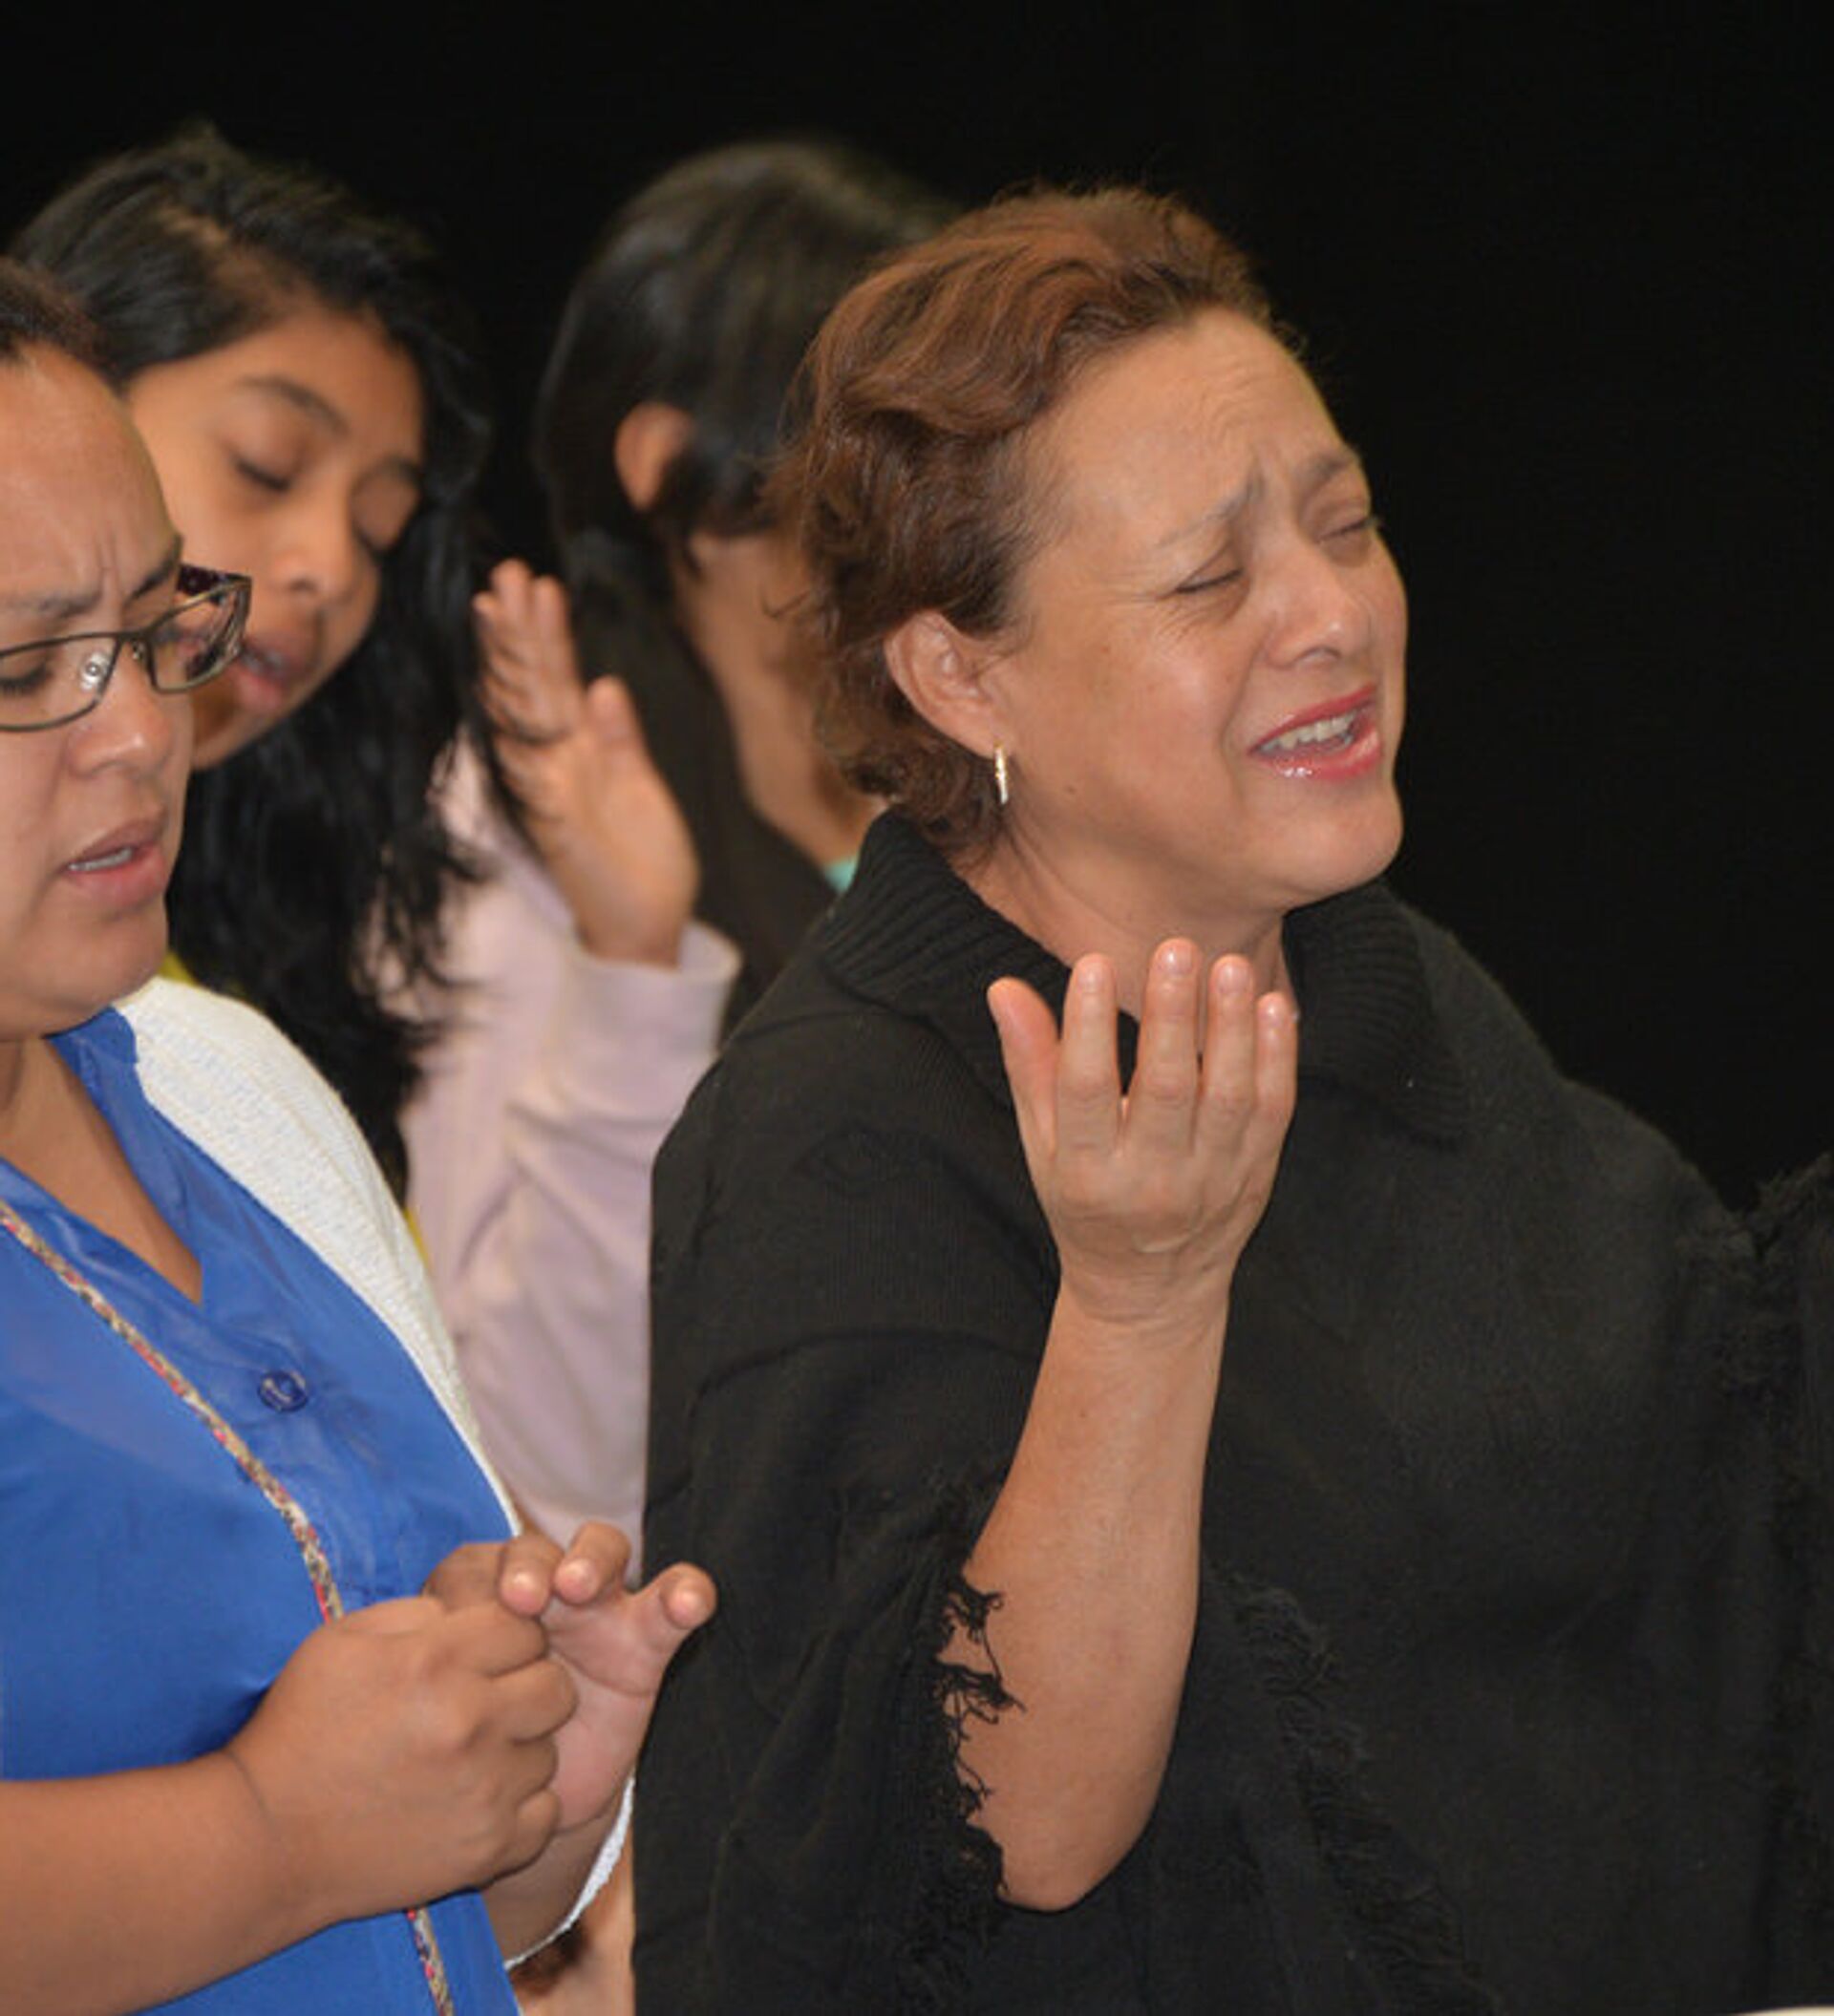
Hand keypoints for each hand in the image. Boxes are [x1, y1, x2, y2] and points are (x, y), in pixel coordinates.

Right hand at [225, 1593, 573, 1928]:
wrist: (266, 1840)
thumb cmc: (301, 1728)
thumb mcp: (344, 1640)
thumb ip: (419, 1610)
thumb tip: (473, 1610)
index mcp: (436, 1661)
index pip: (526, 1628)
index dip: (505, 1638)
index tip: (478, 1658)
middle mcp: (470, 1722)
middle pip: (557, 1685)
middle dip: (527, 1688)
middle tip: (487, 1705)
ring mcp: (483, 1789)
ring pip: (550, 1750)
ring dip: (519, 1751)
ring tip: (470, 1758)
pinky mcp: (486, 1848)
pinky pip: (547, 1813)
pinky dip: (521, 1808)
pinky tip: (479, 1799)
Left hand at [430, 1527, 714, 1831]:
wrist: (530, 1802)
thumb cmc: (467, 1750)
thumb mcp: (439, 1716)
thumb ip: (425, 1683)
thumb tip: (391, 1664)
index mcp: (478, 1604)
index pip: (476, 1567)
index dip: (473, 1583)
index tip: (467, 1614)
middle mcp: (539, 1596)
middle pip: (538, 1550)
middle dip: (532, 1564)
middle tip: (523, 1598)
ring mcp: (595, 1611)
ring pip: (602, 1552)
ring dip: (592, 1559)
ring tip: (580, 1586)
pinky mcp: (644, 1639)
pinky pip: (670, 1604)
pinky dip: (685, 1593)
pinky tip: (690, 1600)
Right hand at [475, 560, 698, 964]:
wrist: (648, 924)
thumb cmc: (644, 858)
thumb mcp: (641, 786)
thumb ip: (621, 739)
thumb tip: (603, 685)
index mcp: (582, 751)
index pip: (556, 681)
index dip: (545, 635)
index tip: (535, 584)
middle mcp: (559, 764)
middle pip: (533, 685)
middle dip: (520, 629)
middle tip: (507, 571)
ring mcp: (551, 790)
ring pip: (526, 714)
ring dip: (514, 662)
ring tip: (501, 605)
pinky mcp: (555, 823)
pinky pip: (532, 773)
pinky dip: (520, 736)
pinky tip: (505, 692)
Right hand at [988, 940, 1296, 1341]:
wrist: (1151, 1291)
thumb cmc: (1084, 1203)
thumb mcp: (1043, 1145)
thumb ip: (1029, 1063)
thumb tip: (1002, 987)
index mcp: (1088, 1174)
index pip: (1085, 1092)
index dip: (1088, 1028)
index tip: (1093, 964)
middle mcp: (1151, 1181)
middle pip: (1165, 1091)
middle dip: (1170, 1017)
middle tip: (1175, 950)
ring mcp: (1210, 1180)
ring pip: (1227, 1098)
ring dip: (1232, 1029)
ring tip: (1230, 967)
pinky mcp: (1254, 1175)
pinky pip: (1271, 1113)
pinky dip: (1277, 1059)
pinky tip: (1275, 1005)